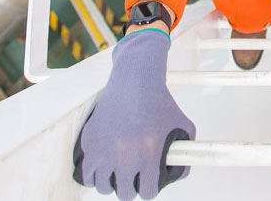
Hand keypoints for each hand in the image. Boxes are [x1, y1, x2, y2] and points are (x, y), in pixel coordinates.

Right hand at [73, 29, 195, 199]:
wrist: (134, 82)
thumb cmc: (161, 105)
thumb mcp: (184, 128)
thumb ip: (184, 156)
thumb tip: (176, 177)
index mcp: (148, 156)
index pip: (148, 192)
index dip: (151, 187)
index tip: (150, 180)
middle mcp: (124, 157)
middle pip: (125, 193)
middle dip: (131, 187)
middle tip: (134, 176)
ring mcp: (103, 151)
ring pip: (102, 186)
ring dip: (111, 183)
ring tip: (118, 172)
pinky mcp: (89, 142)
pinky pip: (86, 172)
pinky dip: (94, 174)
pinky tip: (103, 166)